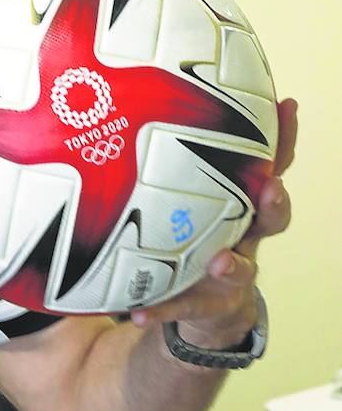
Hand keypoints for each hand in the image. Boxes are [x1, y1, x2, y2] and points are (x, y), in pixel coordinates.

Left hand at [129, 97, 296, 346]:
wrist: (198, 304)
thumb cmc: (189, 235)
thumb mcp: (183, 195)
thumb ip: (166, 162)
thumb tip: (124, 100)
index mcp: (239, 203)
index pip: (268, 166)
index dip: (283, 138)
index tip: (286, 106)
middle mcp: (244, 236)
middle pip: (271, 217)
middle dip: (274, 201)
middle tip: (270, 187)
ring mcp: (231, 275)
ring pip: (240, 269)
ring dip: (232, 264)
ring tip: (218, 262)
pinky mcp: (206, 307)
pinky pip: (183, 308)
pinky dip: (163, 308)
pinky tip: (140, 311)